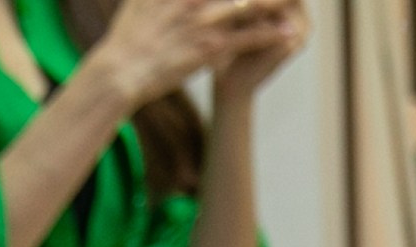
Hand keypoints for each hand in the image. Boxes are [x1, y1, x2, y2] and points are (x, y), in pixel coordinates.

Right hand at [93, 0, 287, 112]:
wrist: (121, 71)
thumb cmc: (126, 38)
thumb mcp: (139, 0)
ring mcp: (206, 20)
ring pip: (252, 4)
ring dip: (276, 3)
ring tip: (295, 3)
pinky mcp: (211, 48)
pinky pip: (249, 37)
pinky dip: (271, 34)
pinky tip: (290, 32)